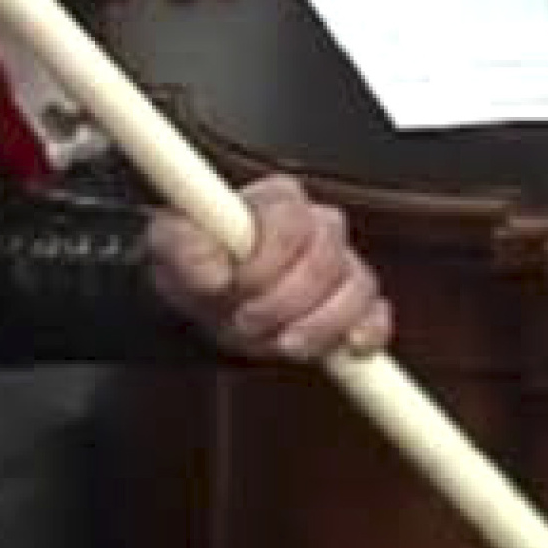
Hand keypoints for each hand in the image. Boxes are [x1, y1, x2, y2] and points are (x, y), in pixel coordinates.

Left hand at [146, 175, 390, 363]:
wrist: (207, 303)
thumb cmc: (195, 266)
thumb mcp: (169, 248)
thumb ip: (183, 247)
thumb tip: (212, 270)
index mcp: (276, 201)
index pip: (291, 223)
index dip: (264, 263)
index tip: (234, 287)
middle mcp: (317, 225)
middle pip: (326, 260)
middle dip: (284, 301)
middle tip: (248, 320)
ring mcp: (342, 264)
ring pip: (356, 289)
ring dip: (316, 325)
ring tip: (279, 340)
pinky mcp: (357, 304)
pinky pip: (377, 316)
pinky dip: (364, 333)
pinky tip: (344, 347)